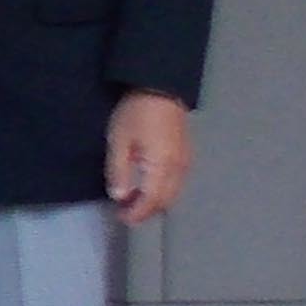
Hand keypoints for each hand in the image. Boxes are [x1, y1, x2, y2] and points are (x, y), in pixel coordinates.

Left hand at [106, 92, 195, 225]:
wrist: (159, 88)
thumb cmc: (135, 114)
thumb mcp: (119, 141)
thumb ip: (119, 171)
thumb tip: (120, 197)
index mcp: (163, 166)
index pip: (152, 201)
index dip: (137, 213)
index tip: (121, 217)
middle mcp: (180, 168)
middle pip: (166, 201)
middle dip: (146, 210)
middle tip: (125, 211)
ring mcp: (186, 161)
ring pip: (173, 192)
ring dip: (155, 201)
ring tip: (132, 199)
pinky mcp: (186, 154)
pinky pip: (177, 182)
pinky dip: (162, 190)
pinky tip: (146, 185)